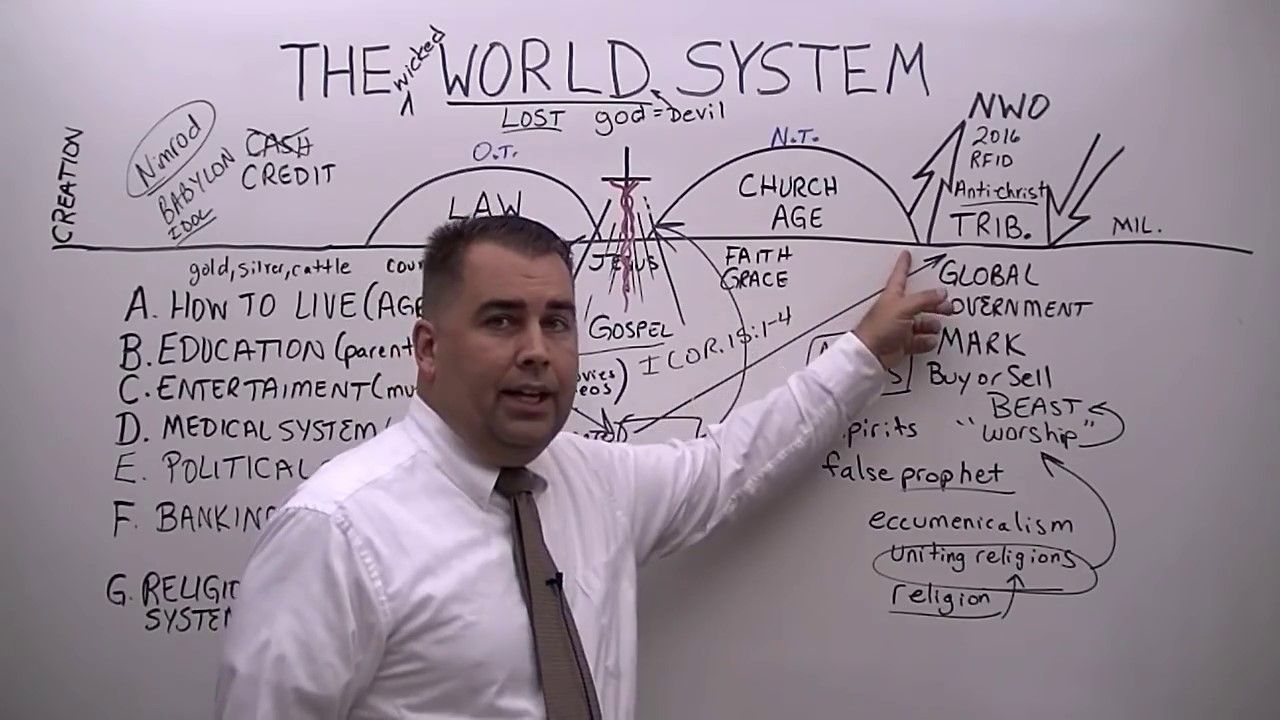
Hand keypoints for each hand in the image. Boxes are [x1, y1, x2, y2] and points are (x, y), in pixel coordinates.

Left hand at [854, 250, 953, 369]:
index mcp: (894, 296)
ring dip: (931, 325)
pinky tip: (928, 341)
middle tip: (948, 307)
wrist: (871, 353)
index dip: (904, 265)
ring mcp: (901, 326)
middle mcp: (898, 310)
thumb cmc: (880, 327)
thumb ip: (924, 299)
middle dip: (935, 304)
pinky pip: (921, 340)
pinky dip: (926, 341)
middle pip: (921, 302)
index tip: (906, 254)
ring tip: (934, 327)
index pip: (900, 276)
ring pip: (923, 322)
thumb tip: (941, 293)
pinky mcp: (904, 342)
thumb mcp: (903, 307)